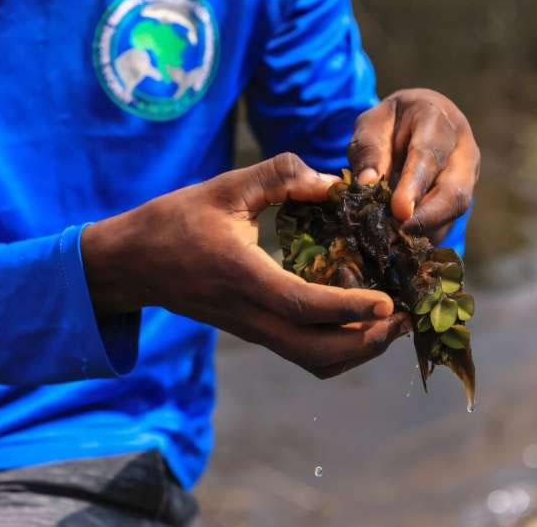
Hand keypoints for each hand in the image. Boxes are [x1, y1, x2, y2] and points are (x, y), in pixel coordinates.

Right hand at [81, 153, 411, 377]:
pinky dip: (337, 349)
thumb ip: (280, 176)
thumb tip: (333, 182)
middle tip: (403, 318)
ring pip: (312, 360)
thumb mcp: (225, 187)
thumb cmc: (175, 222)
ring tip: (390, 325)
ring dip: (356, 351)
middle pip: (317, 351)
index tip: (388, 302)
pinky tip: (358, 323)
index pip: (304, 306)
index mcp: (244, 277)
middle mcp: (251, 314)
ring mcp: (252, 329)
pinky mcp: (254, 331)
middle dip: (367, 343)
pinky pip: (302, 353)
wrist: (133, 264)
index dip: (350, 308)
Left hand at [347, 88, 479, 241]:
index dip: (414, 185)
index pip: (429, 154)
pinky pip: (450, 218)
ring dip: (427, 226)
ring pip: (457, 207)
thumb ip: (369, 151)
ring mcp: (469, 172)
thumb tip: (367, 184)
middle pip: (455, 188)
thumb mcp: (371, 126)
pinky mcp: (465, 194)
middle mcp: (462, 146)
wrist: (414, 121)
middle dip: (428, 216)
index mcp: (435, 118)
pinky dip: (427, 231)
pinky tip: (403, 238)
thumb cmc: (389, 123)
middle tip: (397, 234)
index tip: (399, 211)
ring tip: (395, 238)